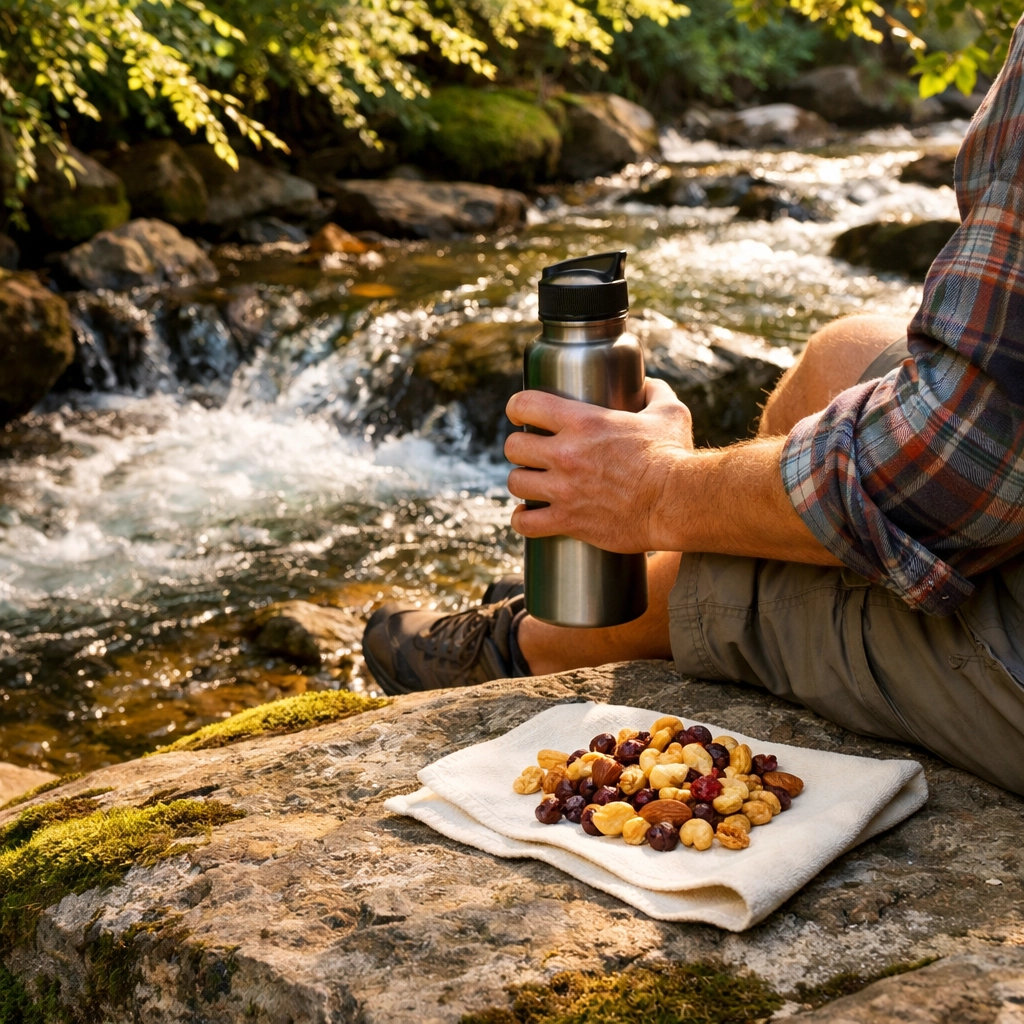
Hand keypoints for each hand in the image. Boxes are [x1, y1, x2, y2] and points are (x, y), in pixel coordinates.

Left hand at [504, 378, 693, 552]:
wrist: (678, 503)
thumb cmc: (674, 457)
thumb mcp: (669, 413)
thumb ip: (655, 393)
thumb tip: (648, 385)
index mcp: (583, 422)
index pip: (525, 405)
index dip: (517, 408)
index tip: (521, 415)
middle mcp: (566, 454)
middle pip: (514, 447)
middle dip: (520, 448)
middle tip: (532, 453)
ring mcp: (564, 490)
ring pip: (516, 483)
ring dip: (522, 482)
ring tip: (533, 484)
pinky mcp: (569, 521)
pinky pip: (526, 524)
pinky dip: (523, 520)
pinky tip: (528, 516)